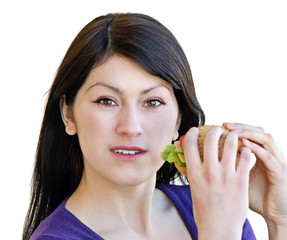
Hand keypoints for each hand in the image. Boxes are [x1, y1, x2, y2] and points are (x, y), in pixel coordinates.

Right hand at [183, 126, 251, 238]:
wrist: (218, 229)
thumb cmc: (204, 210)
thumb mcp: (193, 188)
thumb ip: (193, 171)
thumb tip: (190, 157)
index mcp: (194, 173)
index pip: (190, 144)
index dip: (192, 133)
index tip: (196, 130)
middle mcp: (209, 171)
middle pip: (211, 139)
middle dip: (215, 130)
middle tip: (219, 130)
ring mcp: (226, 176)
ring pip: (230, 145)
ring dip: (232, 137)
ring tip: (233, 137)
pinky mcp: (240, 181)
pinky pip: (245, 158)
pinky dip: (245, 151)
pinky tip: (244, 151)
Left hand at [224, 123, 286, 238]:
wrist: (275, 215)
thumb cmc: (256, 197)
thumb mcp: (240, 178)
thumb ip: (231, 167)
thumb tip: (205, 161)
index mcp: (261, 155)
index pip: (251, 134)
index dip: (237, 127)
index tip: (220, 125)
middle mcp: (270, 155)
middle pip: (258, 131)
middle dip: (241, 126)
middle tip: (225, 125)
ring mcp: (277, 162)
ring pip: (266, 139)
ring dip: (249, 132)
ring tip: (233, 131)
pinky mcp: (280, 172)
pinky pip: (269, 157)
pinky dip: (256, 148)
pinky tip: (244, 144)